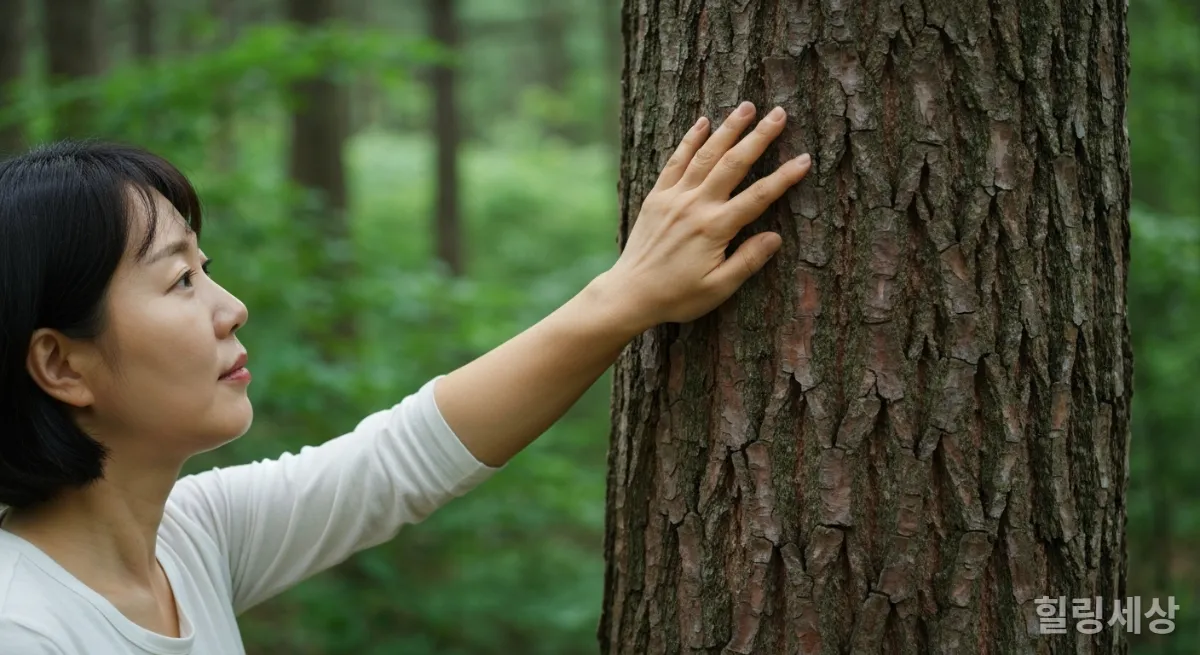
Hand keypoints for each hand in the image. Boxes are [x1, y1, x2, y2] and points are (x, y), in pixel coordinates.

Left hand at [602, 101, 811, 329]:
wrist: (629, 293)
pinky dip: (690, 140)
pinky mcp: (657, 197)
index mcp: (715, 228)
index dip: (784, 177)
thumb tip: (775, 237)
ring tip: (747, 106)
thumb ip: (747, 261)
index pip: (759, 196)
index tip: (805, 159)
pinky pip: (675, 161)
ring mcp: (674, 197)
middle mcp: (695, 205)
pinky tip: (703, 122)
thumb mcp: (718, 288)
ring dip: (728, 128)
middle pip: (733, 163)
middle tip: (779, 113)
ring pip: (705, 154)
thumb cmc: (676, 296)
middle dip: (759, 136)